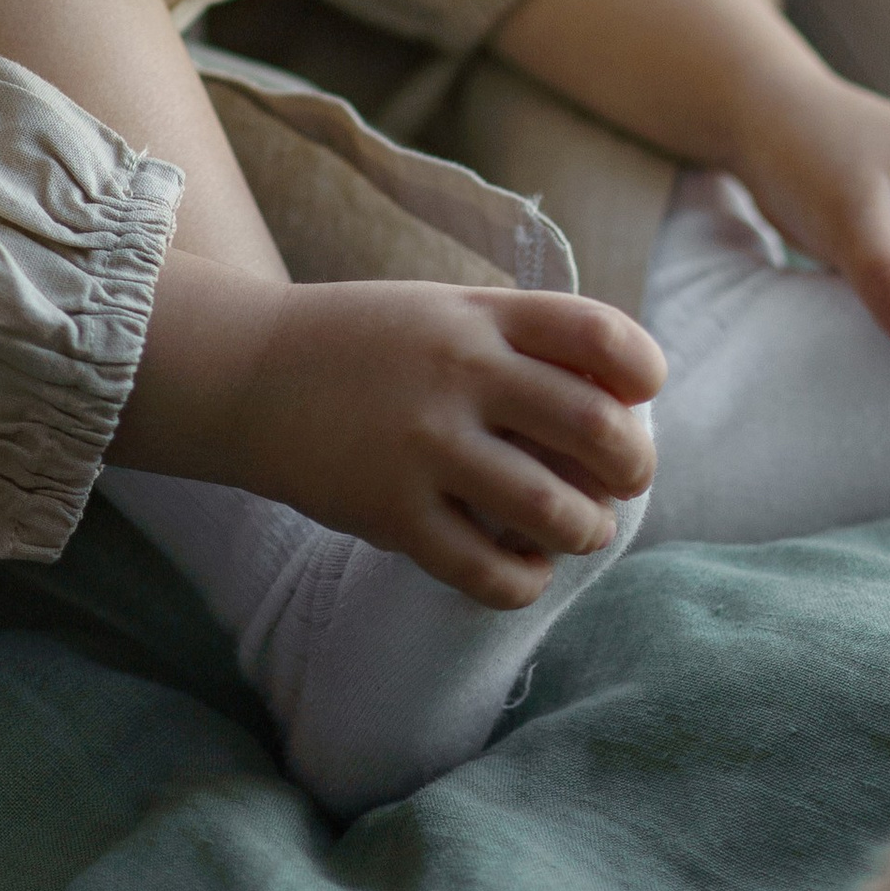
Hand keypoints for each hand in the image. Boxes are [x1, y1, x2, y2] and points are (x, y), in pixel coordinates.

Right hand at [117, 259, 663, 604]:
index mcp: (481, 316)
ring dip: (588, 530)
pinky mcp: (392, 513)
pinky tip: (522, 566)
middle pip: (599, 429)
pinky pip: (490, 571)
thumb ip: (525, 342)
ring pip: (556, 512)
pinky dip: (525, 579)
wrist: (246, 373)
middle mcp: (460, 373)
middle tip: (622, 481)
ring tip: (577, 528)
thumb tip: (625, 404)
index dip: (643, 372)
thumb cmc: (365, 346)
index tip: (639, 397)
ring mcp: (425, 445)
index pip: (602, 336)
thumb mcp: (445, 311)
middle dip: (634, 467)